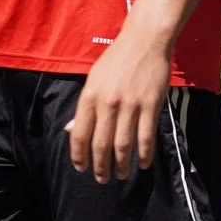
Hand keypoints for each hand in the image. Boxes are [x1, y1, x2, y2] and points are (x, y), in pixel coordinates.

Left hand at [67, 30, 171, 182]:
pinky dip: (144, 154)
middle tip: (102, 179)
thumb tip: (70, 129)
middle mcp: (108, 102)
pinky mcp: (150, 105)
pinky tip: (143, 164)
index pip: (79, 134)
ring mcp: (130, 105)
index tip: (81, 168)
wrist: (145, 40)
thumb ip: (84, 107)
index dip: (79, 156)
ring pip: (123, 145)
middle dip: (100, 167)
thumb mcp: (93, 79)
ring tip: (120, 175)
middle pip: (101, 144)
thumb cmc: (116, 60)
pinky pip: (146, 136)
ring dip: (121, 165)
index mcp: (90, 96)